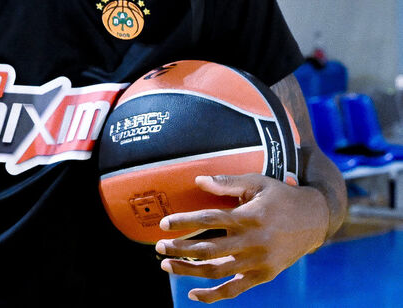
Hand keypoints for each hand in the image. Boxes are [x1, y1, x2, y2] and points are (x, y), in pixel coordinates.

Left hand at [156, 174, 329, 302]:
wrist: (316, 220)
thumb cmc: (281, 197)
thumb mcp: (257, 183)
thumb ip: (227, 182)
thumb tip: (197, 181)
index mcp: (250, 216)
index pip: (210, 219)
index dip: (185, 222)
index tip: (164, 224)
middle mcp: (254, 241)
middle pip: (209, 249)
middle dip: (180, 249)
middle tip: (159, 247)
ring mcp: (259, 261)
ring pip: (218, 271)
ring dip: (189, 270)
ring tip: (166, 265)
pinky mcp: (265, 275)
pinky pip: (235, 290)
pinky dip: (213, 295)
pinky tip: (192, 294)